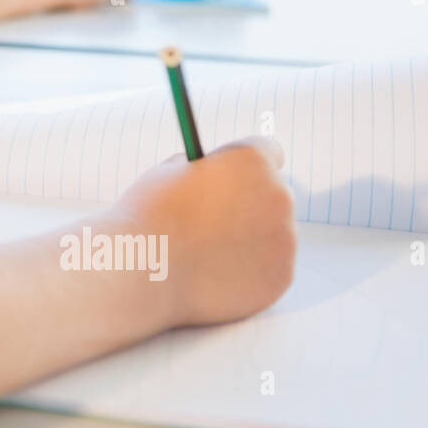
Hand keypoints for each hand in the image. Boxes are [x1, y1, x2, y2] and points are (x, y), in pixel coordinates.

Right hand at [111, 136, 296, 327]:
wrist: (143, 270)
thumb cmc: (149, 217)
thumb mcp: (168, 173)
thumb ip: (201, 171)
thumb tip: (210, 178)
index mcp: (251, 161)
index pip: (268, 151)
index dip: (246, 165)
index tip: (232, 177)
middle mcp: (278, 196)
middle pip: (273, 195)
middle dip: (248, 205)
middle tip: (212, 221)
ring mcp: (284, 240)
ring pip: (271, 235)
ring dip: (248, 240)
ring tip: (205, 254)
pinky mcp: (280, 277)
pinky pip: (270, 269)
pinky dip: (248, 272)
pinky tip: (215, 275)